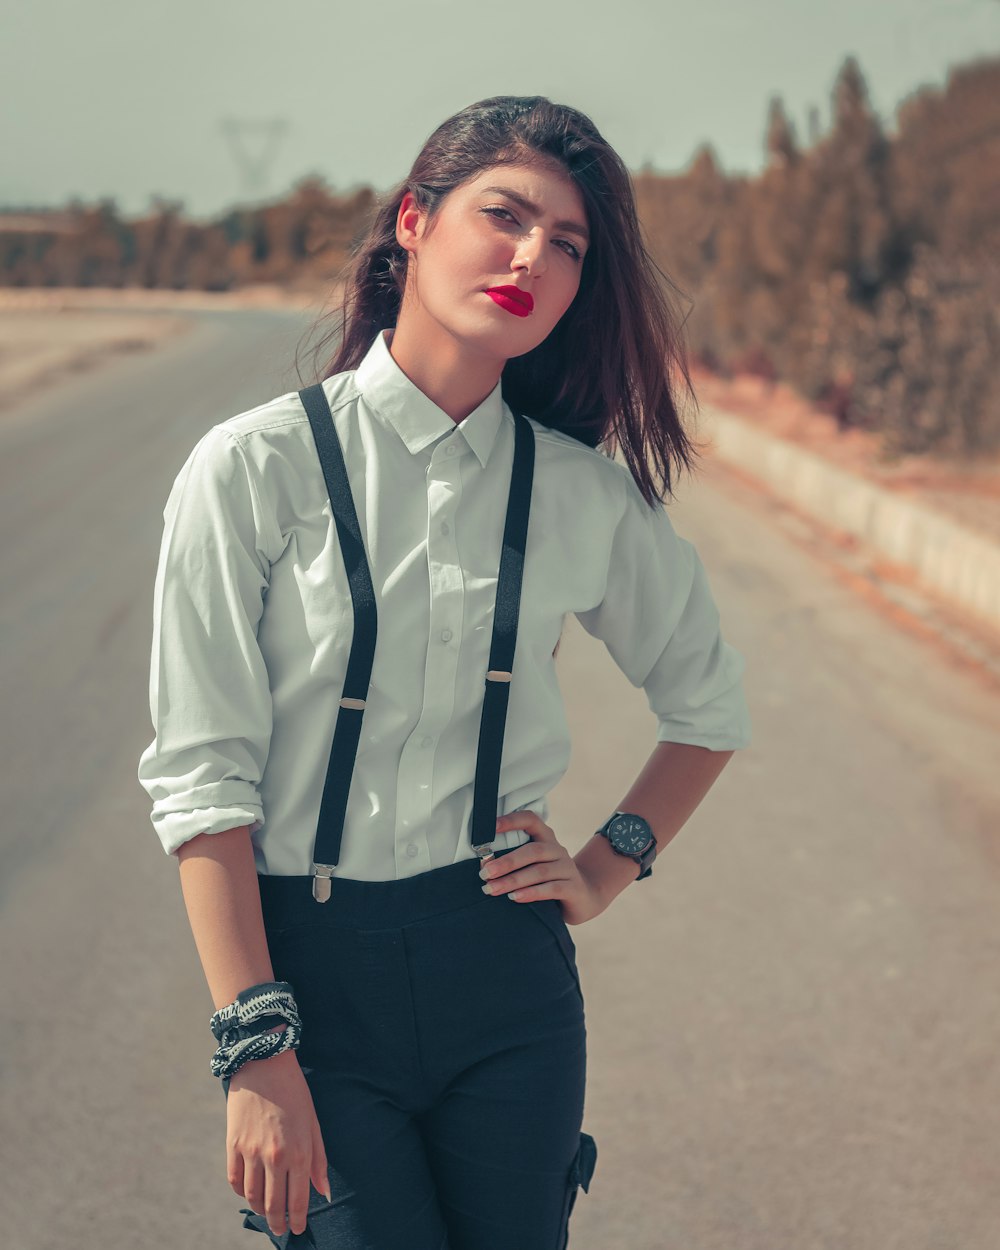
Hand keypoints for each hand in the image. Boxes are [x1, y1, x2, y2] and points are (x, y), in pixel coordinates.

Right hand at [226, 1045, 330, 1239]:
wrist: (264, 1064)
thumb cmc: (295, 1093)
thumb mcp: (314, 1123)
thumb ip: (319, 1159)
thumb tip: (324, 1191)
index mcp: (299, 1151)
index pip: (299, 1199)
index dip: (299, 1219)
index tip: (298, 1229)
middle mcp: (275, 1156)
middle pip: (274, 1204)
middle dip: (278, 1222)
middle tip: (281, 1230)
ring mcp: (252, 1151)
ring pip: (252, 1197)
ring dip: (259, 1210)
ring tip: (266, 1214)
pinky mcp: (233, 1144)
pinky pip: (235, 1180)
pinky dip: (241, 1192)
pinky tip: (248, 1193)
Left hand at [484, 810, 605, 924]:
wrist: (583, 899)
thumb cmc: (548, 881)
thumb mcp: (533, 868)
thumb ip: (514, 864)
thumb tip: (485, 866)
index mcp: (546, 839)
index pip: (531, 820)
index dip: (511, 820)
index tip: (491, 826)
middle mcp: (558, 850)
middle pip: (532, 851)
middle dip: (506, 862)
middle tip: (485, 872)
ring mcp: (567, 868)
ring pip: (539, 871)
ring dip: (513, 880)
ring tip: (492, 889)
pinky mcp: (574, 887)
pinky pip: (552, 888)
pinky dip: (531, 893)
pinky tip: (515, 897)